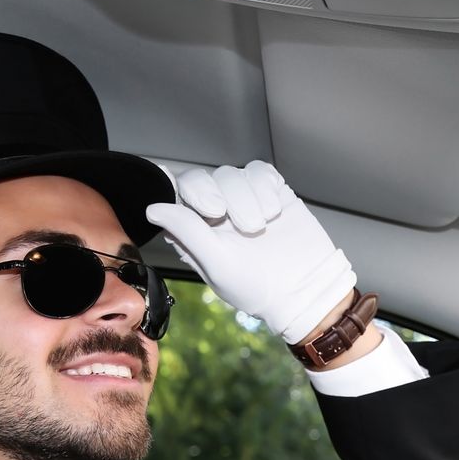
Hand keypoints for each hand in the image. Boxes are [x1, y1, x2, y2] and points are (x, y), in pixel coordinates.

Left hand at [145, 160, 355, 344]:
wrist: (306, 288)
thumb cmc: (258, 287)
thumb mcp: (217, 264)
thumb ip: (187, 232)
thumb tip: (152, 209)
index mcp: (196, 230)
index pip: (180, 193)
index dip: (194, 192)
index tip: (212, 212)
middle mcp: (216, 212)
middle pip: (206, 178)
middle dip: (224, 195)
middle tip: (243, 224)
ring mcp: (244, 199)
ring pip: (234, 174)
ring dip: (249, 198)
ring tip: (262, 226)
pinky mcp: (270, 192)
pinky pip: (259, 171)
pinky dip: (266, 188)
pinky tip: (275, 212)